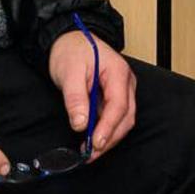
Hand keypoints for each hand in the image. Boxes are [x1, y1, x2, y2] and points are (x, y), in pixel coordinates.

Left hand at [46, 28, 136, 158]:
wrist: (69, 40)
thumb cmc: (71, 51)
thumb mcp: (68, 72)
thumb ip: (75, 98)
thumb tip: (81, 124)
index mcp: (117, 72)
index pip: (119, 105)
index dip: (108, 127)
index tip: (96, 143)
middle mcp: (125, 82)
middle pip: (126, 117)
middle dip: (110, 138)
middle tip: (91, 153)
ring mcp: (123, 89)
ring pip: (123, 120)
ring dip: (109, 137)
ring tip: (90, 150)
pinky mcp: (115, 96)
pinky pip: (115, 117)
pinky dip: (106, 130)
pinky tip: (94, 138)